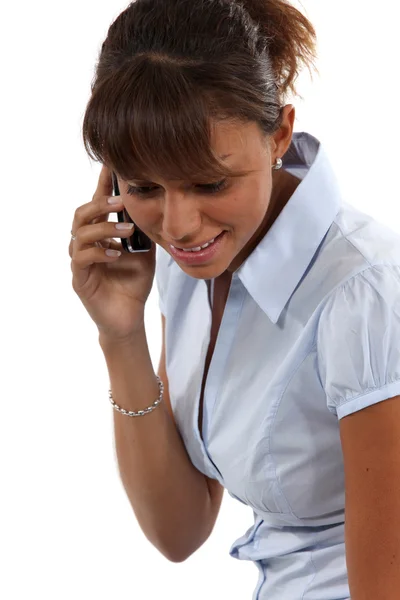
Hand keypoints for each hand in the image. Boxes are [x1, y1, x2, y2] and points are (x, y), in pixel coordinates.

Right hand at [69, 165, 155, 340]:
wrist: (129, 316)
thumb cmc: (133, 283)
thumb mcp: (144, 251)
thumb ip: (143, 231)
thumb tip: (155, 207)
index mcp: (101, 235)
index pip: (98, 205)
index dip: (102, 185)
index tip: (110, 164)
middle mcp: (86, 244)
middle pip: (81, 214)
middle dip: (100, 204)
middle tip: (121, 202)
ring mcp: (80, 262)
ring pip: (79, 235)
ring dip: (104, 229)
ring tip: (127, 231)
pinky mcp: (80, 280)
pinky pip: (81, 259)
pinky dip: (99, 253)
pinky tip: (116, 254)